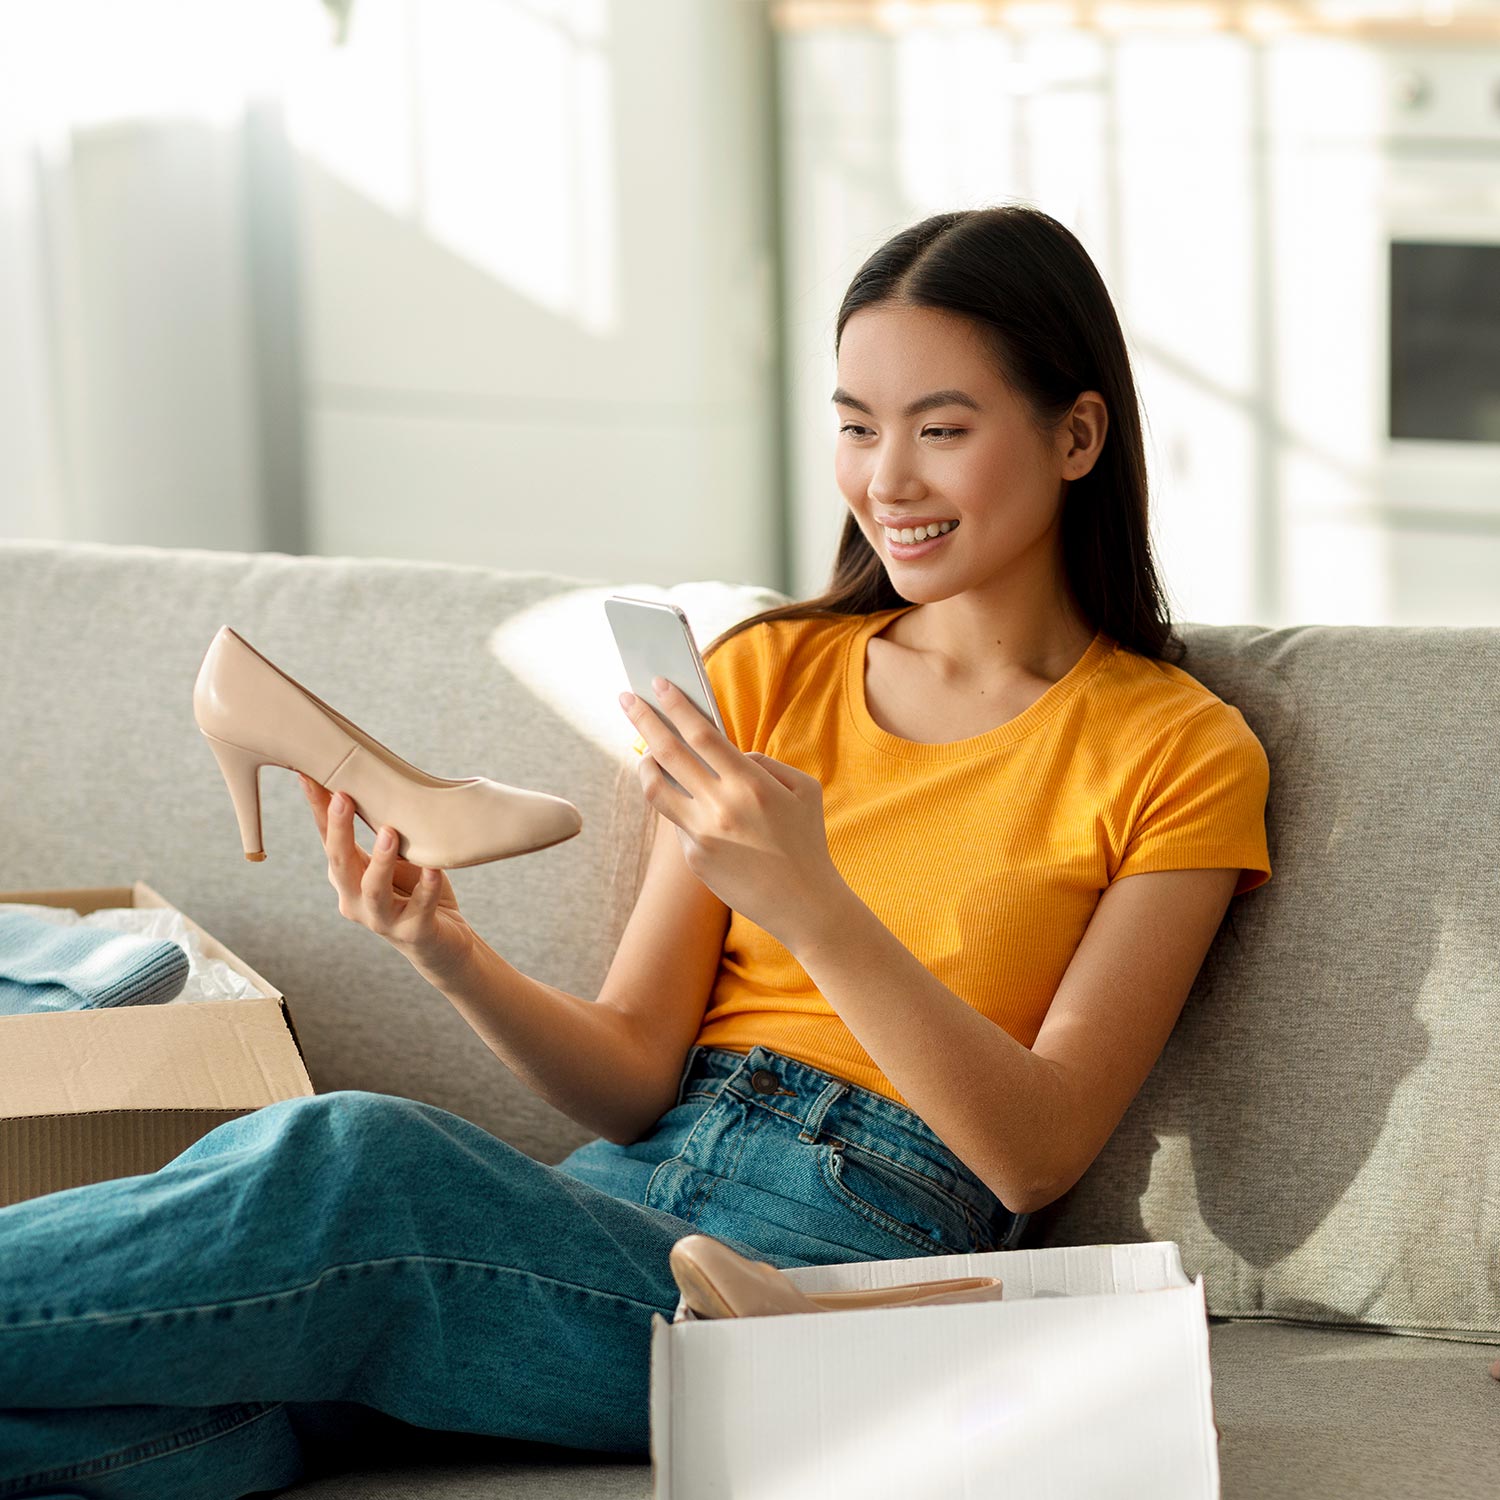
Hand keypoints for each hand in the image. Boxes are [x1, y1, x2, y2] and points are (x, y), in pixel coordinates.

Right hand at [300, 772, 477, 986]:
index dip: (318, 810)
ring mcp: (382, 920)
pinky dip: (426, 888)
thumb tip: (377, 785)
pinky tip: (433, 870)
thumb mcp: (396, 860)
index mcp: (347, 878)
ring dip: (379, 860)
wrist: (442, 944)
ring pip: (373, 890)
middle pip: (340, 863)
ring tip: (389, 833)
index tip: (308, 776)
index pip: (328, 840)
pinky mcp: (413, 932)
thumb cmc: (415, 893)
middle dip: (339, 829)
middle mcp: (355, 900)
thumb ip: (382, 833)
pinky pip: (419, 908)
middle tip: (343, 797)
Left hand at [619, 677, 844, 947]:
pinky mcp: (694, 858)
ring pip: (656, 789)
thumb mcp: (803, 790)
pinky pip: (679, 821)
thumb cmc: (806, 840)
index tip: (658, 684)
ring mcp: (703, 834)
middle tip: (626, 699)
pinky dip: (683, 805)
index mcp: (751, 784)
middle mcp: (720, 807)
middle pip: (668, 753)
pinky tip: (693, 803)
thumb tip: (726, 753)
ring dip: (646, 763)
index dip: (676, 706)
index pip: (702, 734)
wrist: (804, 904)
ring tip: (646, 751)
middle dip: (644, 720)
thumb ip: (762, 763)